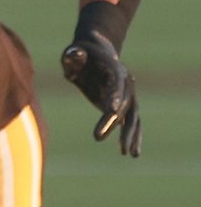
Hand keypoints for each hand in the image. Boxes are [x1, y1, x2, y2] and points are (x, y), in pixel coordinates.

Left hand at [61, 32, 140, 156]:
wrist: (97, 53)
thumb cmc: (80, 55)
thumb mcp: (73, 54)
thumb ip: (73, 57)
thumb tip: (73, 56)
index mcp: (114, 71)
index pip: (115, 87)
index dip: (114, 99)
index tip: (112, 113)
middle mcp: (125, 84)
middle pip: (125, 106)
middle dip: (116, 123)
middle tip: (102, 138)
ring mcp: (127, 95)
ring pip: (133, 117)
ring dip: (131, 135)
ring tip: (130, 154)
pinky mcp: (124, 105)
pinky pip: (131, 122)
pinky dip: (131, 135)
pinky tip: (129, 152)